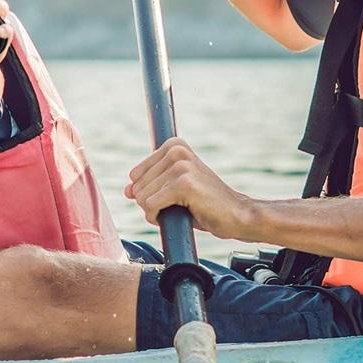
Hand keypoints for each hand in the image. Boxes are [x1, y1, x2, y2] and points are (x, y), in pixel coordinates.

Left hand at [125, 137, 252, 239]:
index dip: (149, 192)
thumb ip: (150, 185)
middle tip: (178, 206)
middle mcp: (176, 151)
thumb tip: (127, 190)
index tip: (172, 196)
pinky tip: (179, 216)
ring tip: (181, 210)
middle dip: (152, 203)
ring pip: (142, 198)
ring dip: (157, 211)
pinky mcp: (183, 183)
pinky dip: (158, 217)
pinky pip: (151, 206)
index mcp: (174, 145)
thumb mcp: (173, 189)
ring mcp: (180, 165)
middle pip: (137, 186)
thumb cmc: (205, 204)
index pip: (135, 175)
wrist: (236, 215)